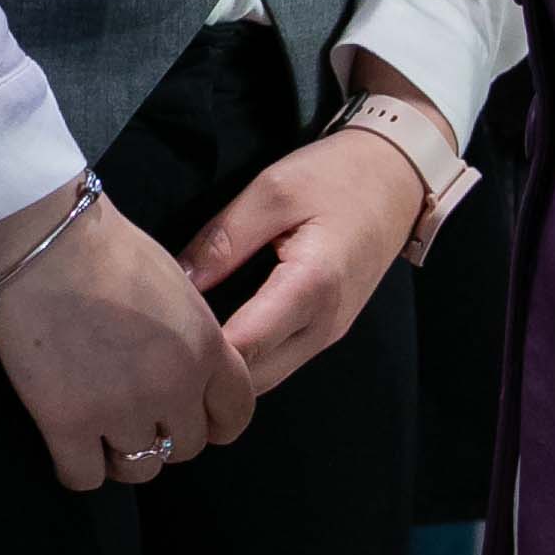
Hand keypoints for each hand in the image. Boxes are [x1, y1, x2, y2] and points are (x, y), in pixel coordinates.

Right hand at [0, 179, 254, 491]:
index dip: (214, 424)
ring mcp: (120, 408)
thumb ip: (192, 337)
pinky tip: (66, 443)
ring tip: (98, 430)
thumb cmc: (105, 246)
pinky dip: (76, 466)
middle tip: (132, 414)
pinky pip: (84, 477)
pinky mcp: (67, 420)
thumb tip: (188, 371)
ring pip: (138, 470)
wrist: (44, 237)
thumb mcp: (176, 286)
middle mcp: (172, 387)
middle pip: (185, 448)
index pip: (235, 415)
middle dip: (162, 435)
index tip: (191, 419)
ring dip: (120, 454)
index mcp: (205, 349)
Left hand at [180, 70, 444, 390]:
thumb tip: (177, 282)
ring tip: (179, 341)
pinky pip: (281, 359)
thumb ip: (224, 240)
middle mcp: (325, 325)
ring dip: (226, 369)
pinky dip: (248, 356)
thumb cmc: (335, 176)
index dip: (198, 351)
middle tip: (158, 345)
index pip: (244, 347)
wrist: (397, 178)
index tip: (157, 337)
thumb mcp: (272, 191)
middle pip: (254, 378)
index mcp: (312, 287)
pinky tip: (214, 333)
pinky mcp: (328, 329)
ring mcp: (330, 332)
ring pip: (267, 376)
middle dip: (207, 371)